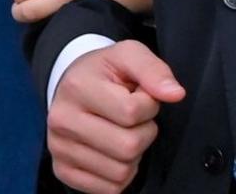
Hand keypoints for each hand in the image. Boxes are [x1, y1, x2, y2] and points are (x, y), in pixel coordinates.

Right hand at [47, 41, 184, 193]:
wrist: (72, 84)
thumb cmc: (104, 71)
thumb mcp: (129, 54)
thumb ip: (154, 70)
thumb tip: (175, 94)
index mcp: (78, 87)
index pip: (131, 112)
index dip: (149, 105)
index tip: (141, 95)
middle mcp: (62, 121)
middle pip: (128, 147)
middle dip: (144, 132)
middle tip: (135, 117)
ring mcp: (60, 149)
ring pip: (121, 172)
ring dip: (134, 154)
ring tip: (124, 131)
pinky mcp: (62, 171)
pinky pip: (109, 189)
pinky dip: (122, 173)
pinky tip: (114, 150)